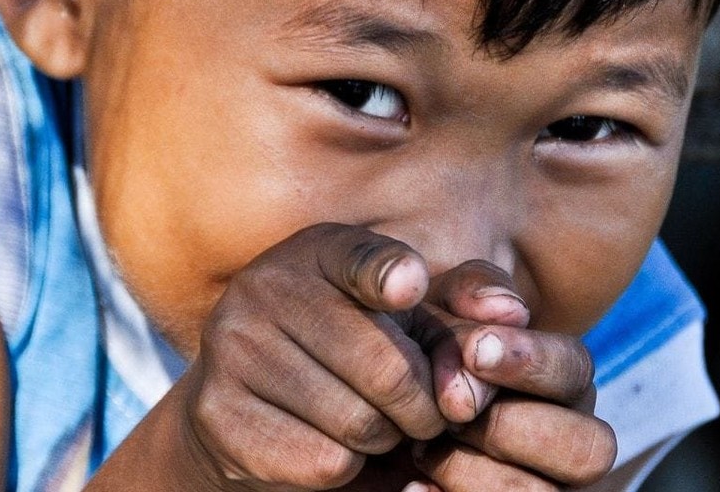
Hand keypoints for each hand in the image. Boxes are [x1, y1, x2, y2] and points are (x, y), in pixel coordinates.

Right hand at [142, 223, 450, 490]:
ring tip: (380, 429)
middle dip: (425, 409)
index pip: (360, 259)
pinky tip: (340, 449)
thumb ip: (465, 306)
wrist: (249, 401)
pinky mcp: (218, 413)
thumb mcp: (409, 316)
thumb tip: (501, 313)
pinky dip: (351, 469)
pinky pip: (324, 462)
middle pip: (385, 369)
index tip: (410, 290)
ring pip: (359, 424)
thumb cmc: (356, 350)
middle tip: (428, 418)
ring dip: (387, 440)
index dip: (390, 275)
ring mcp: (232, 350)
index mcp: (317, 251)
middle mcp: (264, 288)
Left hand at [408, 262, 618, 490]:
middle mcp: (570, 441)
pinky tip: (412, 486)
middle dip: (509, 428)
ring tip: (420, 450)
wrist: (380, 404)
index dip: (530, 361)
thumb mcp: (437, 305)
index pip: (576, 371)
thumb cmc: (420, 346)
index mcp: (565, 380)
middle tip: (449, 414)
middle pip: (587, 448)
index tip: (473, 349)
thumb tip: (507, 306)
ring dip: (475, 473)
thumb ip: (471, 289)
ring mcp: (543, 486)